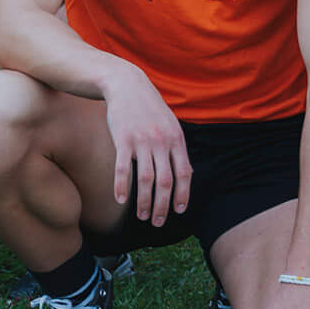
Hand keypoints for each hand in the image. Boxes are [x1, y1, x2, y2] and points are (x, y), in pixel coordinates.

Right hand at [102, 67, 188, 227]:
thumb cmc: (150, 109)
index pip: (184, 173)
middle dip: (163, 206)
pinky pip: (123, 169)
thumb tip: (187, 174)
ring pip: (145, 180)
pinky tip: (121, 200)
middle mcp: (162, 142)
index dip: (182, 195)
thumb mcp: (171, 125)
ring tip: (142, 216)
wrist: (128, 86)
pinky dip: (122, 187)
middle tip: (158, 222)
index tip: (178, 211)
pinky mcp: (123, 140)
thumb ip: (177, 149)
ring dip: (144, 202)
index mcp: (177, 139)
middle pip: (165, 182)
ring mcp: (142, 141)